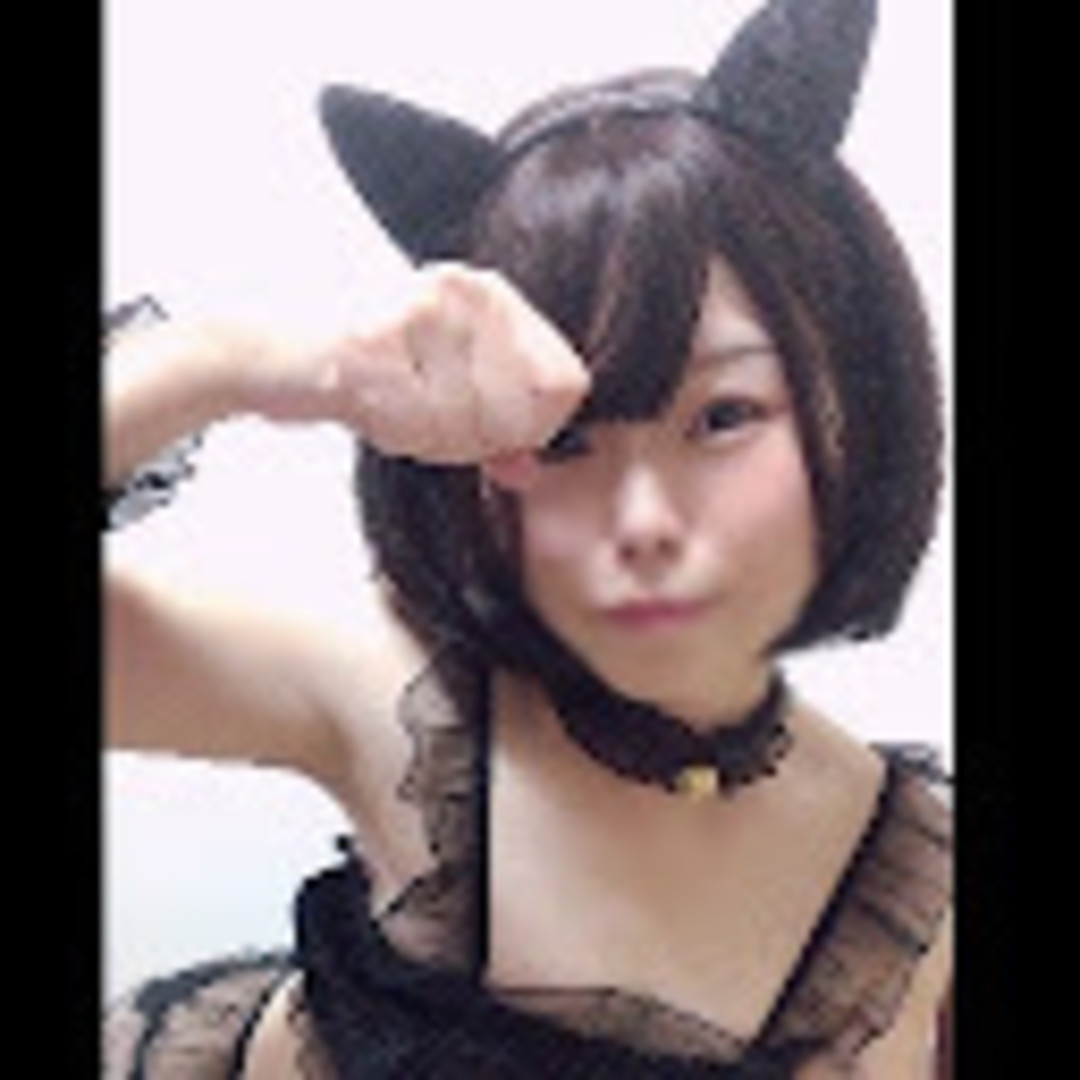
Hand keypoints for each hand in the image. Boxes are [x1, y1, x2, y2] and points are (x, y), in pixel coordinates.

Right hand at [260, 264, 589, 474]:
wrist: (281, 356)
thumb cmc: (370, 377)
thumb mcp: (445, 398)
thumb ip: (497, 430)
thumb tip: (529, 469)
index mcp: (493, 294)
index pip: (566, 381)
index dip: (537, 427)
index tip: (497, 438)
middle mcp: (469, 290)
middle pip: (525, 407)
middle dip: (482, 439)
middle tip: (431, 426)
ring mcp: (429, 308)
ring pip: (473, 421)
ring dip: (436, 439)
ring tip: (396, 409)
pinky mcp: (385, 334)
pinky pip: (424, 421)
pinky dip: (402, 432)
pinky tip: (373, 406)